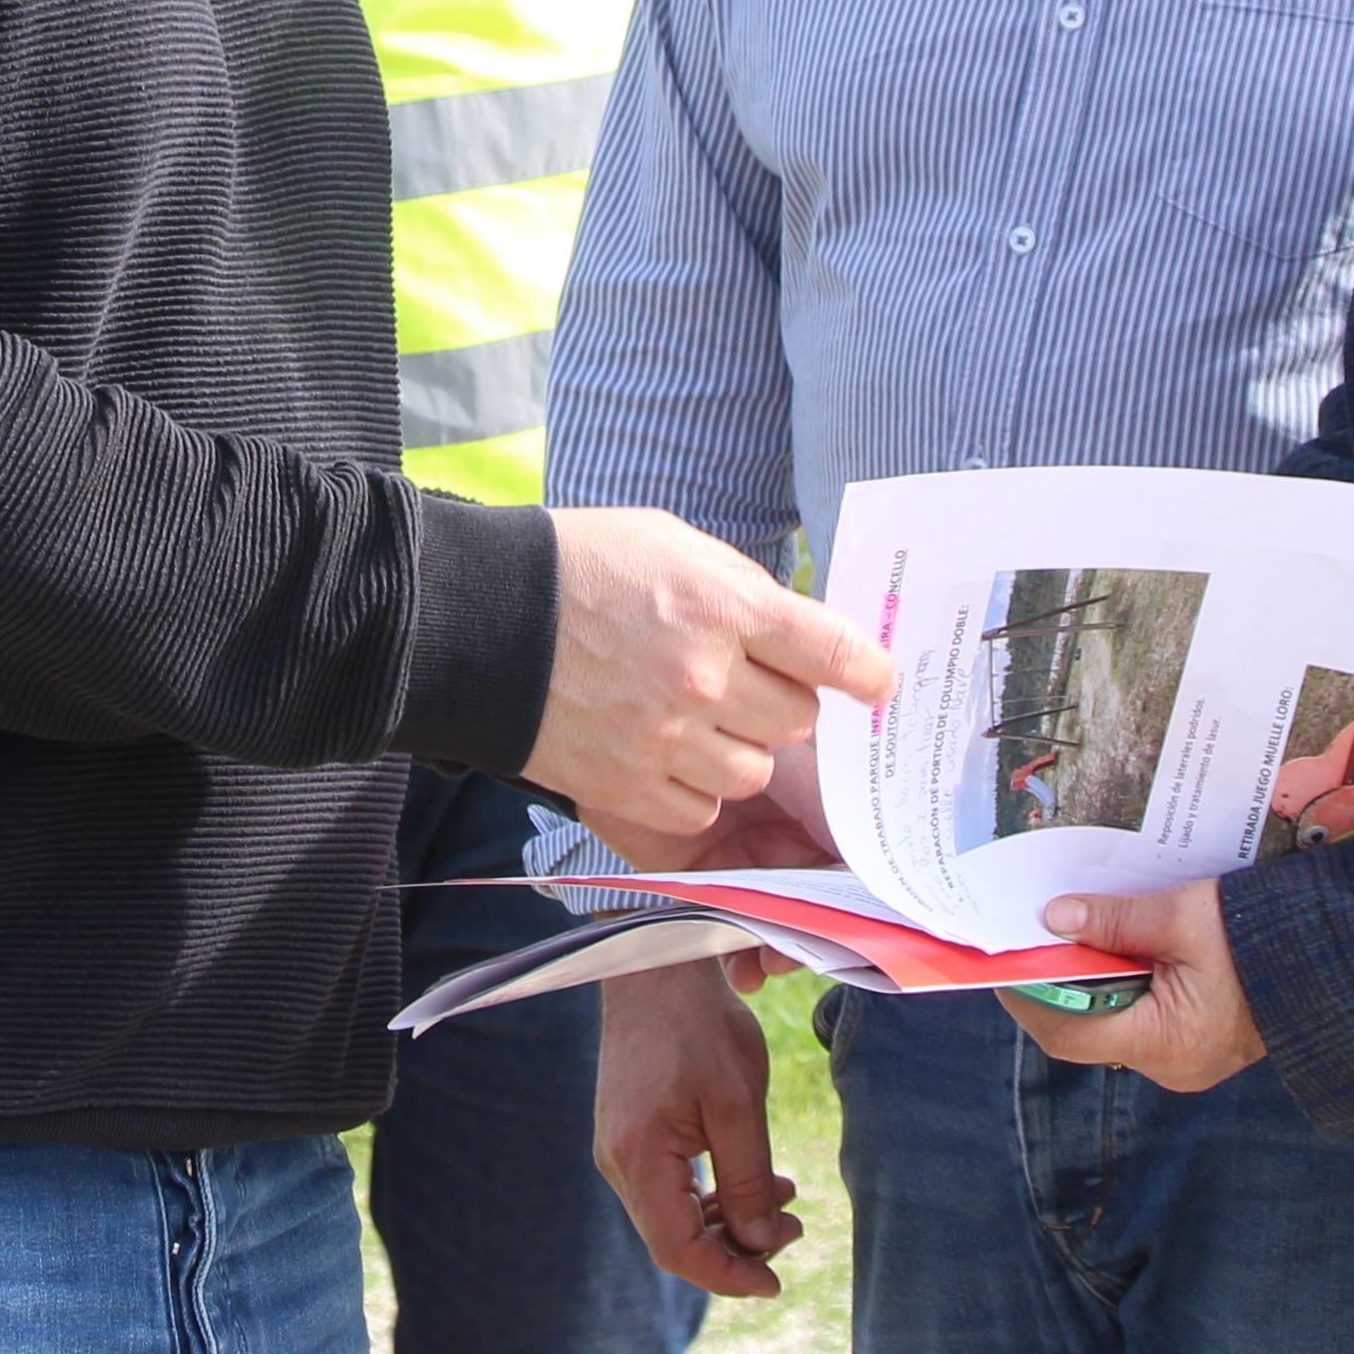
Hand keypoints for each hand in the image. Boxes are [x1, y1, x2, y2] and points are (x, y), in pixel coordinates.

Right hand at [527, 511, 894, 860]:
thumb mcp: (671, 544)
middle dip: (784, 706)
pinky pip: (697, 809)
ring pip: (752, 774)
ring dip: (740, 752)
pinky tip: (666, 755)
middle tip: (751, 688)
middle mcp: (701, 677)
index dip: (868, 673)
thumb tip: (800, 633)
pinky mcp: (624, 785)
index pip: (832, 652)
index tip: (877, 684)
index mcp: (721, 606)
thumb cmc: (577, 567)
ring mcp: (662, 738)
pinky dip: (693, 790)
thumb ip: (742, 590)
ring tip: (700, 722)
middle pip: (796, 721)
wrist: (476, 619)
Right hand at [592, 956, 801, 1297]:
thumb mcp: (737, 1102)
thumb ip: (748, 1179)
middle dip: (738, 1246)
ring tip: (785, 1198)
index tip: (776, 1282)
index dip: (729, 1277)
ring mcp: (619, 1148)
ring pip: (675, 1215)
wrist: (656, 966)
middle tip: (795, 1226)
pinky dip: (713, 1193)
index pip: (678, 1251)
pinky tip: (756, 1176)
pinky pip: (670, 1186)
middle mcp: (618, 1162)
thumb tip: (761, 1244)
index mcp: (639, 1159)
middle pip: (675, 1239)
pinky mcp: (630, 1133)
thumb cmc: (699, 1025)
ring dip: (729, 1219)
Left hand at [1009, 880, 1269, 1092]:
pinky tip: (1122, 949)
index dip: (1029, 999)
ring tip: (1076, 937)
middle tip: (1036, 941)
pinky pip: (1145, 1020)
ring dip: (1095, 983)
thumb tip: (1055, 918)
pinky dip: (1126, 987)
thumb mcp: (1183, 916)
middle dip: (1060, 986)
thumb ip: (1116, 920)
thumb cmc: (1265, 936)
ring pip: (1117, 1024)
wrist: (1339, 957)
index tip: (1004, 964)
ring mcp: (1189, 1060)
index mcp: (1166, 1041)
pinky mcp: (1201, 1044)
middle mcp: (1172, 1065)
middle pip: (1089, 1030)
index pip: (1068, 1032)